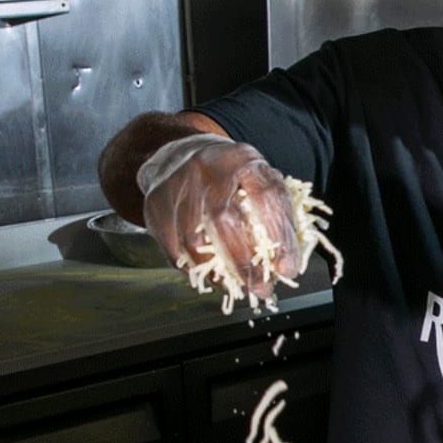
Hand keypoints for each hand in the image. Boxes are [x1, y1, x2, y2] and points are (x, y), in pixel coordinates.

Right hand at [138, 135, 303, 301]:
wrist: (175, 156)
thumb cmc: (226, 175)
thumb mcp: (254, 177)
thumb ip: (273, 211)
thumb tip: (285, 263)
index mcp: (240, 159)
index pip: (265, 196)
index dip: (280, 235)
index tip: (287, 268)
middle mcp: (205, 170)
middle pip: (223, 220)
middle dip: (245, 262)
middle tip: (261, 287)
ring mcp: (175, 188)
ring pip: (194, 243)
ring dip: (220, 273)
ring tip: (238, 285)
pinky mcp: (155, 208)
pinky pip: (175, 251)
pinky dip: (197, 270)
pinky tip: (213, 276)